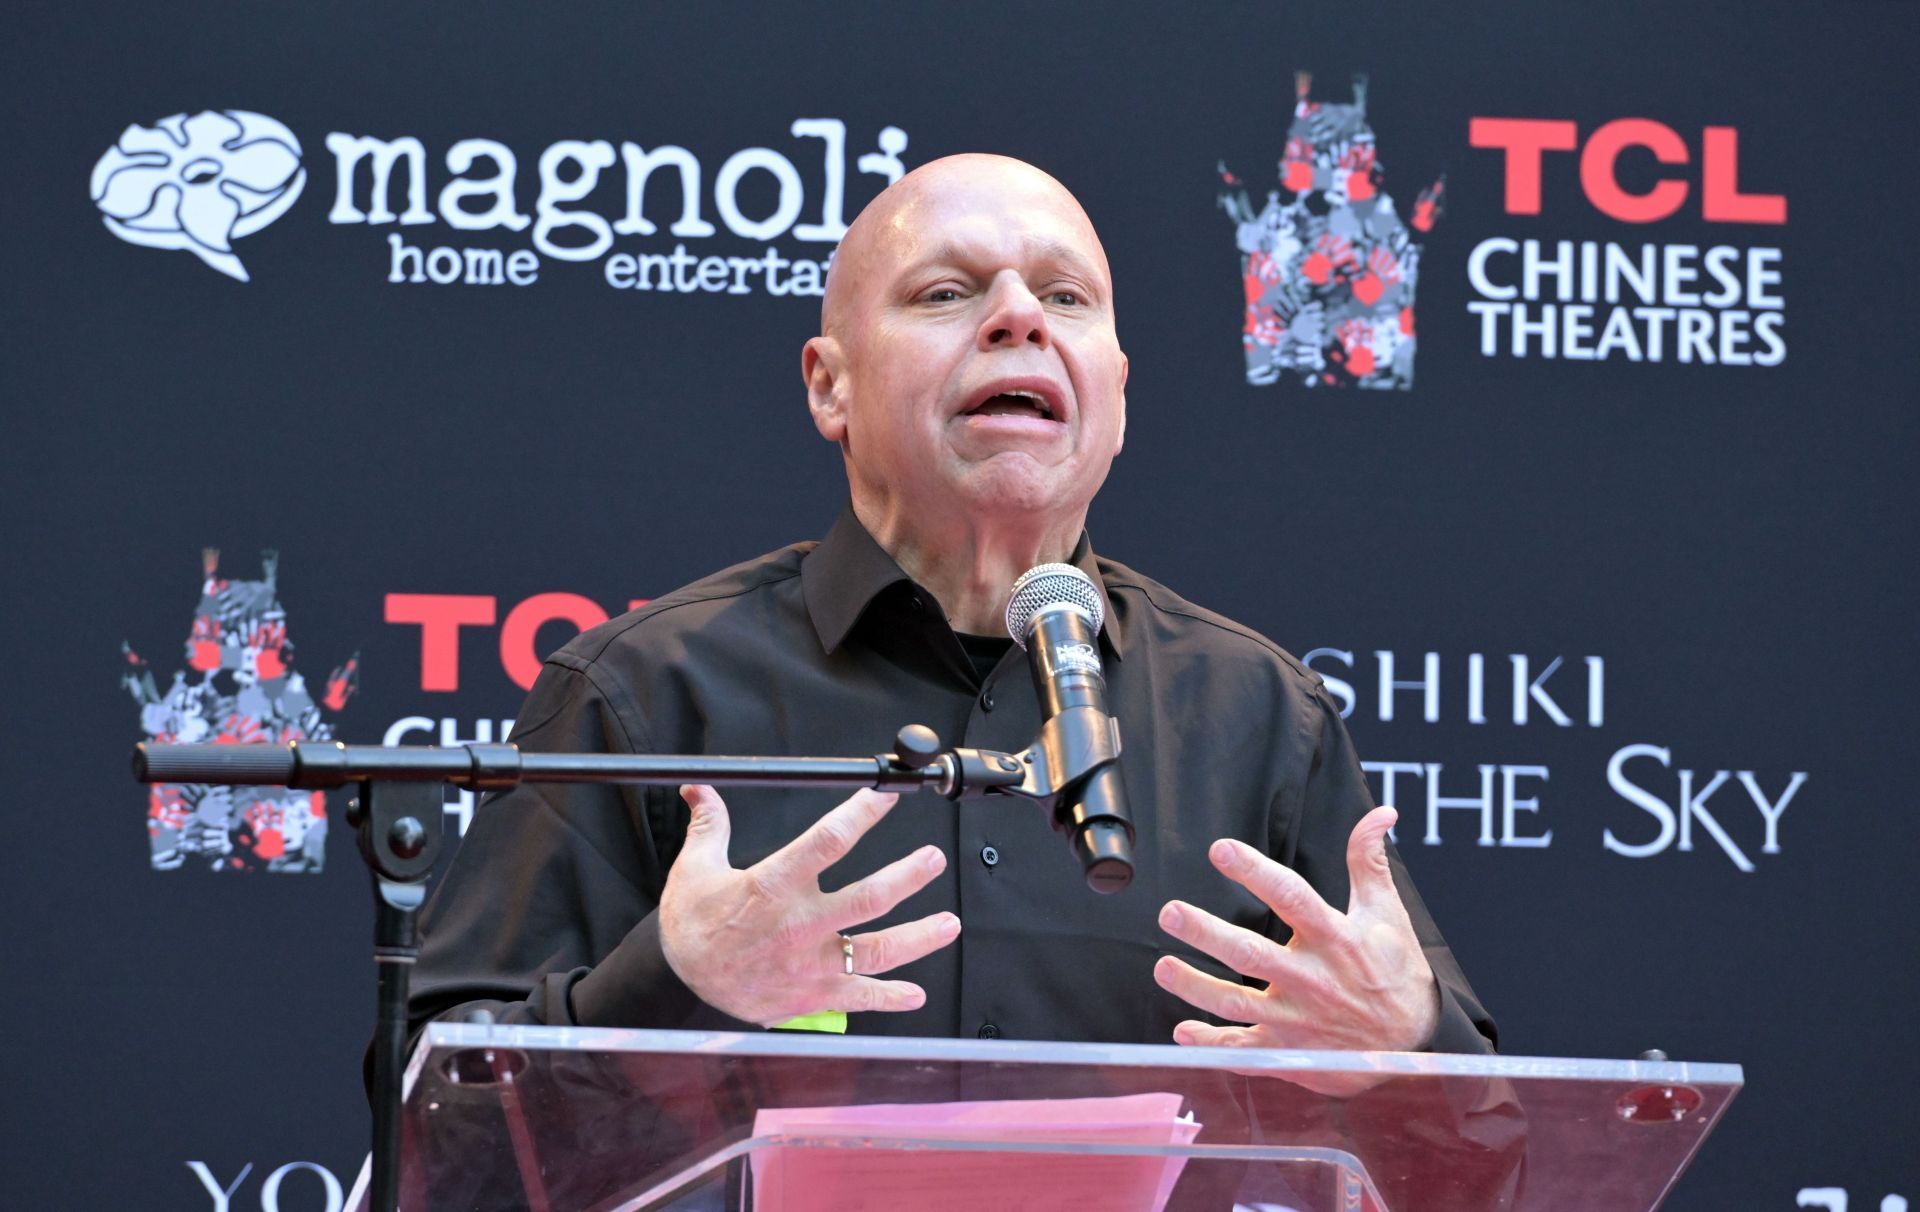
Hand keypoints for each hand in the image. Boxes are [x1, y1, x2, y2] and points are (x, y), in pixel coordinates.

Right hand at [659, 784, 959, 1026]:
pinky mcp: (810, 995)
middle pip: (868, 898)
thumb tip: (700, 787)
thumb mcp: (695, 867)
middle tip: (934, 860)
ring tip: (949, 923)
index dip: (862, 816)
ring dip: (918, 938)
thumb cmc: (691, 924)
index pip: (827, 841)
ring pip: (876, 950)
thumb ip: (710, 825)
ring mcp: (809, 963)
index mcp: (773, 885)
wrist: (677, 982)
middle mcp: (799, 924)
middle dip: (908, 877)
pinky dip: (890, 998)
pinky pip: (858, 998)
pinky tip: (915, 995)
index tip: (886, 798)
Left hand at [1154, 806, 1438, 1051]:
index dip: (1255, 872)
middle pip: (1252, 954)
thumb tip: (1380, 813)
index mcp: (1336, 939)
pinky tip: (1183, 1032)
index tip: (1220, 849)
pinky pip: (1245, 1052)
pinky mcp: (1289, 1052)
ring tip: (1162, 968)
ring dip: (1197, 987)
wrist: (1415, 1046)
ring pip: (1238, 1004)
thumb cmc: (1395, 972)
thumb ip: (1369, 862)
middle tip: (1171, 912)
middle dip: (1208, 933)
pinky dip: (1212, 1046)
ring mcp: (1298, 1020)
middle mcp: (1313, 979)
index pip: (1291, 898)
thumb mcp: (1387, 914)